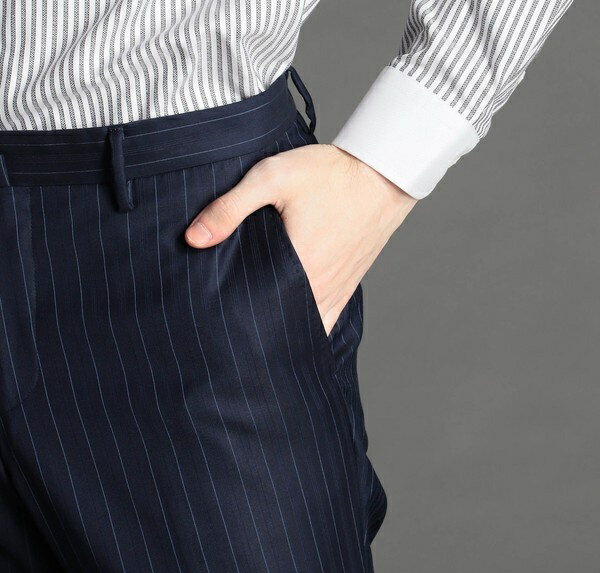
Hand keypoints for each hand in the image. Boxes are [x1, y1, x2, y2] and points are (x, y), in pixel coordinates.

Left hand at [185, 144, 416, 334]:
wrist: (381, 174)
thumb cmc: (329, 174)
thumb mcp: (272, 178)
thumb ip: (230, 207)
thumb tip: (193, 239)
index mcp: (298, 267)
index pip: (257, 311)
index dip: (235, 319)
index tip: (216, 318)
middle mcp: (319, 287)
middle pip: (281, 325)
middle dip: (255, 328)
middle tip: (230, 327)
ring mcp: (336, 290)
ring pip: (304, 328)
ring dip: (281, 330)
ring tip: (255, 331)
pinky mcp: (348, 286)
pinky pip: (328, 322)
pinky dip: (309, 329)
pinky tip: (293, 330)